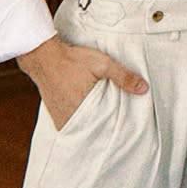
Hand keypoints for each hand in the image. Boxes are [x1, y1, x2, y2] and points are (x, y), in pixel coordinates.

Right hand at [18, 34, 147, 131]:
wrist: (43, 56)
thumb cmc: (72, 59)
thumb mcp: (102, 64)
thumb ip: (123, 76)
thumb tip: (143, 88)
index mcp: (82, 110)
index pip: (103, 128)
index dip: (114, 129)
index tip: (125, 131)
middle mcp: (69, 119)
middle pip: (92, 130)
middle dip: (105, 129)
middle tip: (117, 128)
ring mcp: (60, 118)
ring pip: (81, 127)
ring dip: (92, 125)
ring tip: (106, 122)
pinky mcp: (55, 114)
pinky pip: (72, 122)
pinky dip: (81, 120)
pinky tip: (90, 115)